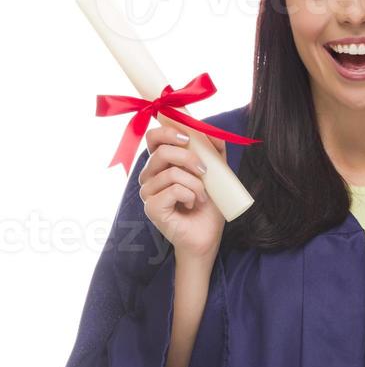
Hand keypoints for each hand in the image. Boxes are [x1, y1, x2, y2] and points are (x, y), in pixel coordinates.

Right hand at [137, 126, 226, 260]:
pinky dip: (190, 195)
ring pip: (171, 173)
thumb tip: (212, 131)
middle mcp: (149, 176)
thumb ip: (213, 151)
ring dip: (196, 184)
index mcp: (161, 164)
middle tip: (204, 171)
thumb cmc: (207, 205)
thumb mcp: (215, 173)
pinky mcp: (151, 207)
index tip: (188, 137)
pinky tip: (192, 205)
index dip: (167, 131)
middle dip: (188, 157)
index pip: (153, 138)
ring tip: (202, 197)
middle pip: (162, 152)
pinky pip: (173, 190)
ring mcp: (148, 192)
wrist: (207, 235)